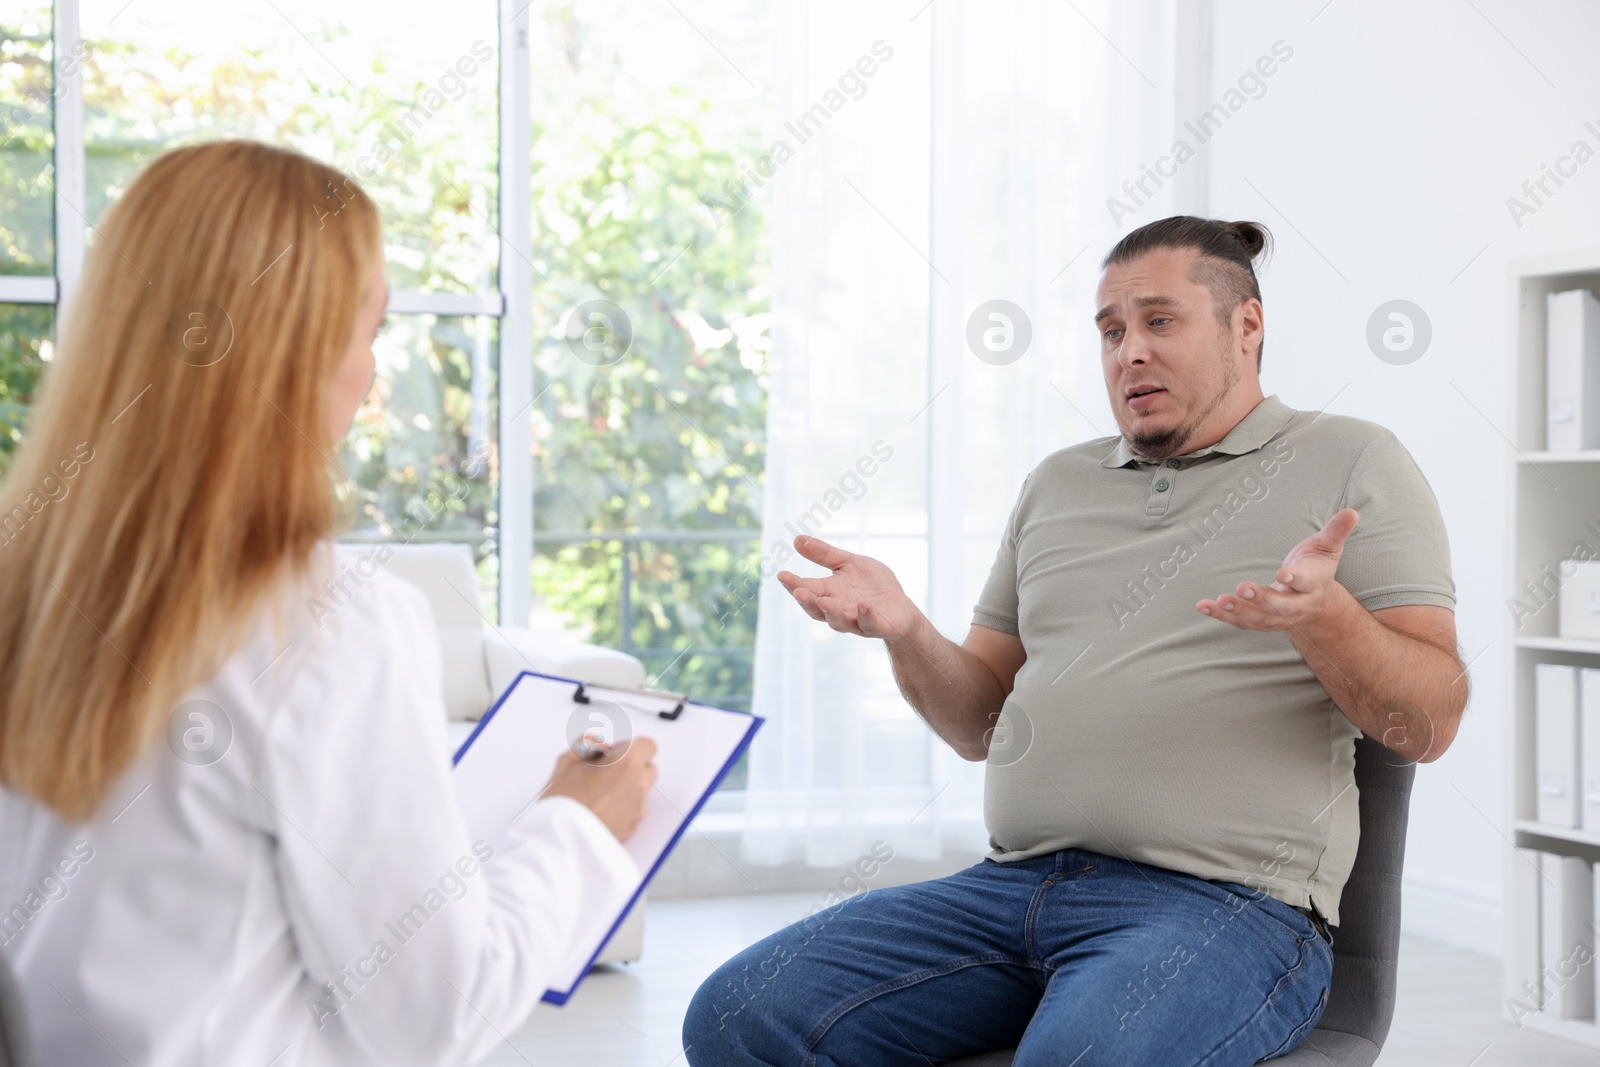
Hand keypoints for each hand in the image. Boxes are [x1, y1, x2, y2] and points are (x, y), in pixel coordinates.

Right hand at [542, 735, 658, 841]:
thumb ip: (589, 743)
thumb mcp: (568, 759)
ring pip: (643, 790)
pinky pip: (636, 810)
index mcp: (627, 762)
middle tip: (607, 772)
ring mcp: (638, 807)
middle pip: (648, 768)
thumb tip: (600, 746)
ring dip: (630, 787)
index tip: (615, 753)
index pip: (648, 745)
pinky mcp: (633, 826)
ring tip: (602, 793)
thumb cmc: (564, 798)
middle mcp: (639, 783)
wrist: (560, 837)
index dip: (631, 747)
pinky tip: (603, 810)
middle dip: (633, 767)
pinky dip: (625, 807)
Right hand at [776, 535, 921, 639]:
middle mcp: (838, 608)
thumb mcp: (849, 563)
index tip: (782, 575)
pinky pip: (868, 623)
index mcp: (829, 592)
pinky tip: (863, 605)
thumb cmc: (872, 585)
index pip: (807, 588)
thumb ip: (824, 554)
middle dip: (807, 601)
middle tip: (798, 591)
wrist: (899, 606)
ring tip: (824, 601)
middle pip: (817, 608)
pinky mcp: (876, 626)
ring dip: (830, 612)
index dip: (794, 584)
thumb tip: (797, 539)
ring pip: (838, 621)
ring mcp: (855, 620)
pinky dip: (865, 615)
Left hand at [1196, 508, 1358, 631]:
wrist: (1317, 603)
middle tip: (1243, 589)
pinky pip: (1240, 621)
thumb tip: (1352, 512)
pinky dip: (1221, 616)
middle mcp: (1296, 605)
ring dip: (1238, 611)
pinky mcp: (1260, 620)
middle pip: (1280, 605)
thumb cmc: (1318, 568)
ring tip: (1220, 601)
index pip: (1305, 582)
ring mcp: (1278, 616)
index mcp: (1313, 584)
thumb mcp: (1328, 548)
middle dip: (1262, 599)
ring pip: (1258, 618)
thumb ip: (1336, 531)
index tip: (1283, 573)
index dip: (1295, 578)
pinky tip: (1203, 606)